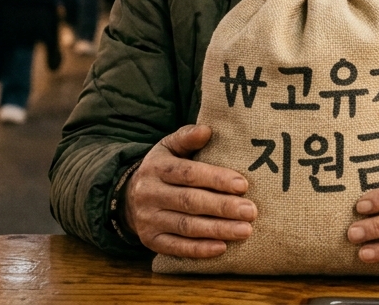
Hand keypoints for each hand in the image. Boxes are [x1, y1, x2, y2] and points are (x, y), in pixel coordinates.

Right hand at [122, 125, 256, 257]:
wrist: (128, 197)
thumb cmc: (162, 169)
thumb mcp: (169, 147)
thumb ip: (187, 137)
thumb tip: (207, 129)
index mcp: (157, 168)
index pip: (188, 174)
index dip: (216, 179)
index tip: (242, 185)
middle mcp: (149, 193)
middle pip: (189, 201)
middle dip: (222, 207)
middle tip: (250, 211)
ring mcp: (148, 219)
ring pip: (186, 226)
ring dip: (217, 230)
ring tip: (245, 230)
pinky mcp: (150, 240)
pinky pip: (176, 247)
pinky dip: (200, 249)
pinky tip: (222, 248)